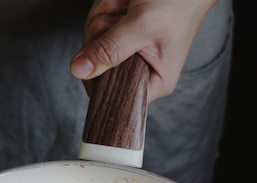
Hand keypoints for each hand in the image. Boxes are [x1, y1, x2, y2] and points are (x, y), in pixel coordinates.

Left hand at [71, 0, 218, 101]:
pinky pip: (98, 25)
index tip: (97, 56)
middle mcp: (140, 72)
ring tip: (127, 7)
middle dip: (101, 35)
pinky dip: (106, 8)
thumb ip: (110, 50)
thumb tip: (78, 71)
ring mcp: (128, 53)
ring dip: (104, 16)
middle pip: (97, 67)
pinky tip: (123, 3)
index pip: (114, 99)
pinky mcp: (121, 36)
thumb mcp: (142, 26)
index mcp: (154, 83)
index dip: (97, 81)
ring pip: (94, 42)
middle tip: (122, 17)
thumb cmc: (178, 3)